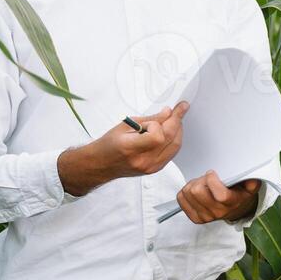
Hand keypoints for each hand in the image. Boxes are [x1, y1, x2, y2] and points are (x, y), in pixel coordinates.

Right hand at [57, 102, 189, 195]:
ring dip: (178, 131)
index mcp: (131, 149)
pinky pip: (172, 153)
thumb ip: (150, 119)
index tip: (168, 111)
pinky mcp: (155, 169)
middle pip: (170, 140)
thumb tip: (168, 112)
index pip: (157, 136)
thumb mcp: (125, 126)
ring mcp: (151, 167)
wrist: (101, 164)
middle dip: (176, 122)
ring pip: (175, 146)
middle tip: (179, 110)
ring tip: (174, 119)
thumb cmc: (108, 144)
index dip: (162, 123)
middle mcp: (143, 161)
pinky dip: (174, 140)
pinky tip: (171, 132)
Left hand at [176, 172, 260, 223]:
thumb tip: (251, 179)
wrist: (236, 210)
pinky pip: (181, 200)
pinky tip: (196, 192)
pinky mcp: (196, 218)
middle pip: (197, 191)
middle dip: (200, 180)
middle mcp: (218, 212)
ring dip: (193, 185)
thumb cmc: (240, 193)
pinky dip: (185, 192)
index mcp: (232, 203)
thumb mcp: (250, 186)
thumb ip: (252, 180)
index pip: (220, 195)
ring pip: (187, 194)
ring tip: (202, 185)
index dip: (212, 180)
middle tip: (206, 179)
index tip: (212, 173)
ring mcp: (206, 217)